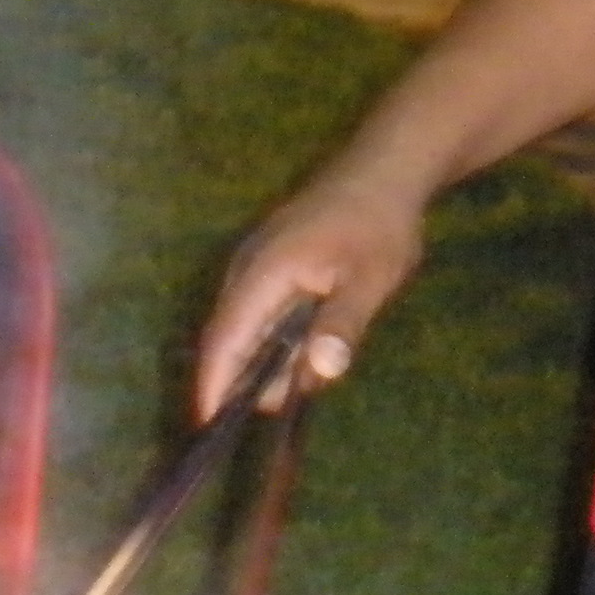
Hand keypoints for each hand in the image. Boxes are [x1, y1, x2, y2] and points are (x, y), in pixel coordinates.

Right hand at [192, 174, 428, 419]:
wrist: (385, 171)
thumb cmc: (378, 225)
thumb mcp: (370, 279)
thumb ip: (342, 323)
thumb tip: (322, 371)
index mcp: (264, 272)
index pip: (225, 337)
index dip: (214, 382)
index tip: (209, 423)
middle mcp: (248, 269)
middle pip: (229, 337)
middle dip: (247, 379)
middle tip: (289, 403)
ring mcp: (256, 265)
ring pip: (245, 327)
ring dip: (267, 359)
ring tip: (308, 373)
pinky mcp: (270, 266)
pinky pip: (259, 312)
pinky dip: (275, 339)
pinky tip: (307, 347)